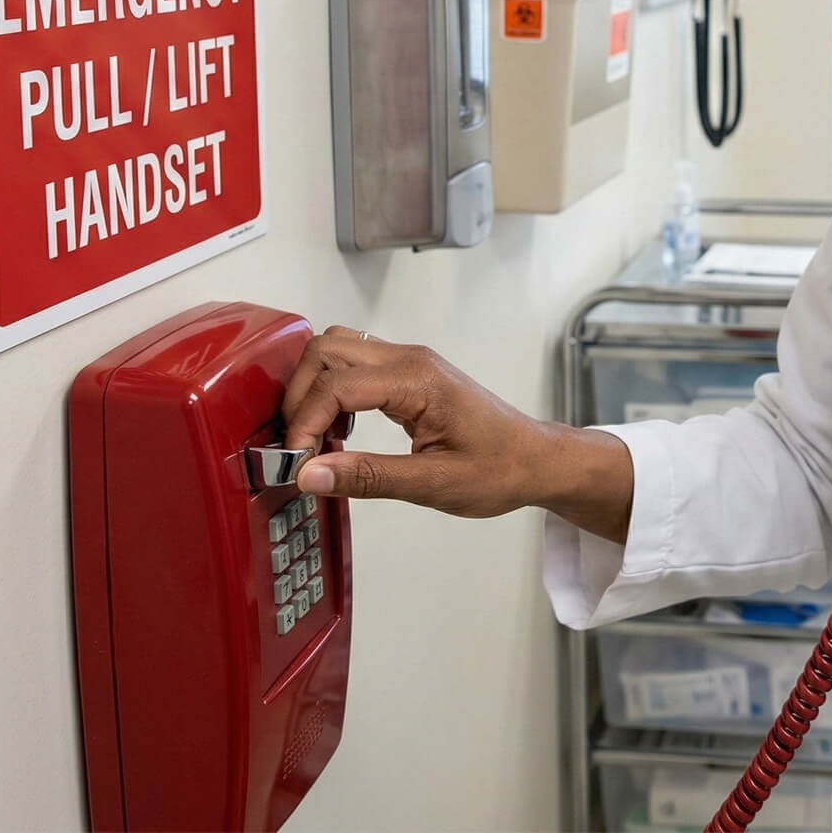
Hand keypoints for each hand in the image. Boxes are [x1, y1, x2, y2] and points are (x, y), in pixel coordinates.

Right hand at [280, 324, 547, 515]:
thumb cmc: (497, 469)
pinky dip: (333, 392)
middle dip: (300, 395)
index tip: (296, 463)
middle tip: (301, 447)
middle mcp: (410, 358)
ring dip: (314, 389)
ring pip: (337, 349)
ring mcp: (409, 362)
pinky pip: (355, 365)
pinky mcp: (409, 374)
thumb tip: (309, 474)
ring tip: (320, 441)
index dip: (305, 422)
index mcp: (417, 379)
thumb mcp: (433, 483)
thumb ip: (368, 477)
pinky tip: (342, 433)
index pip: (336, 384)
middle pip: (327, 350)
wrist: (535, 459)